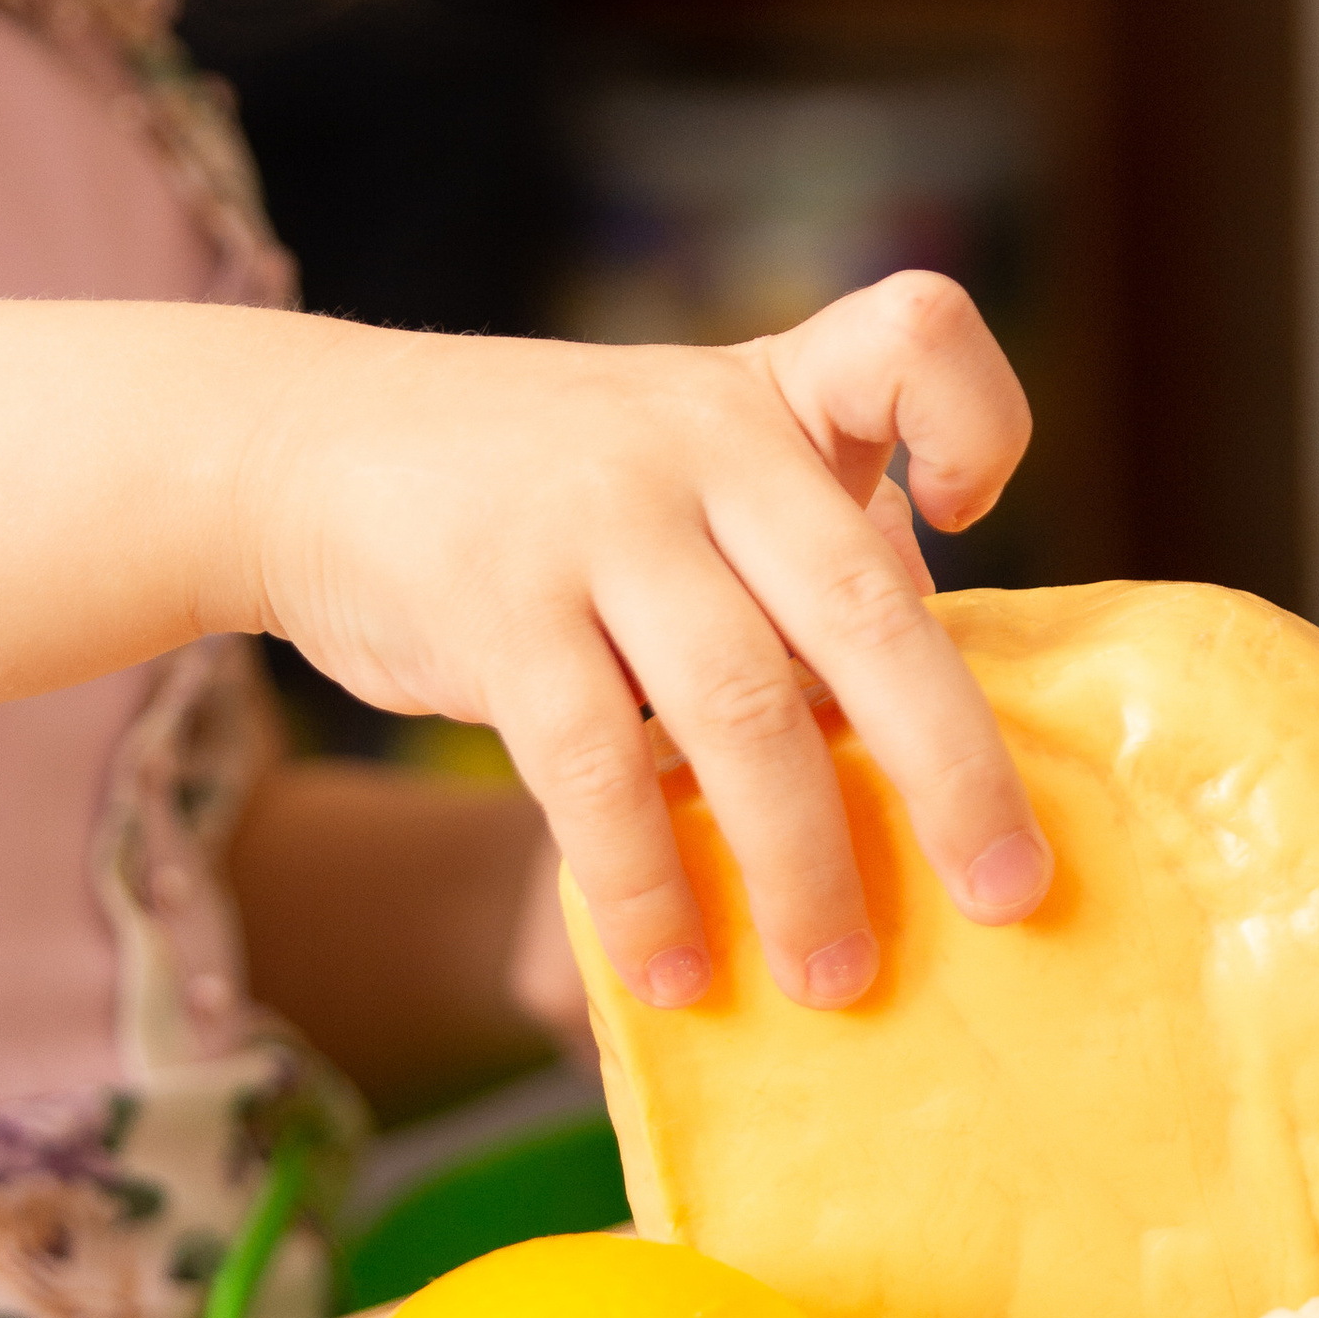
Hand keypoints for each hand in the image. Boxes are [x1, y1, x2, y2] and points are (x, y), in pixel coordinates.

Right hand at [243, 272, 1051, 1015]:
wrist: (307, 443)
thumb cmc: (546, 492)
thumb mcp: (687, 463)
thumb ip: (803, 558)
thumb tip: (924, 730)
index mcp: (774, 396)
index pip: (916, 337)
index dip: (981, 423)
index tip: (965, 522)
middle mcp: (703, 441)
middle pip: (865, 602)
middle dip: (953, 771)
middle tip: (1011, 900)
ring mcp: (599, 519)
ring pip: (744, 710)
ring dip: (802, 867)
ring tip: (835, 981)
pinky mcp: (500, 606)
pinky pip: (598, 772)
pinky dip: (648, 888)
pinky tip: (678, 969)